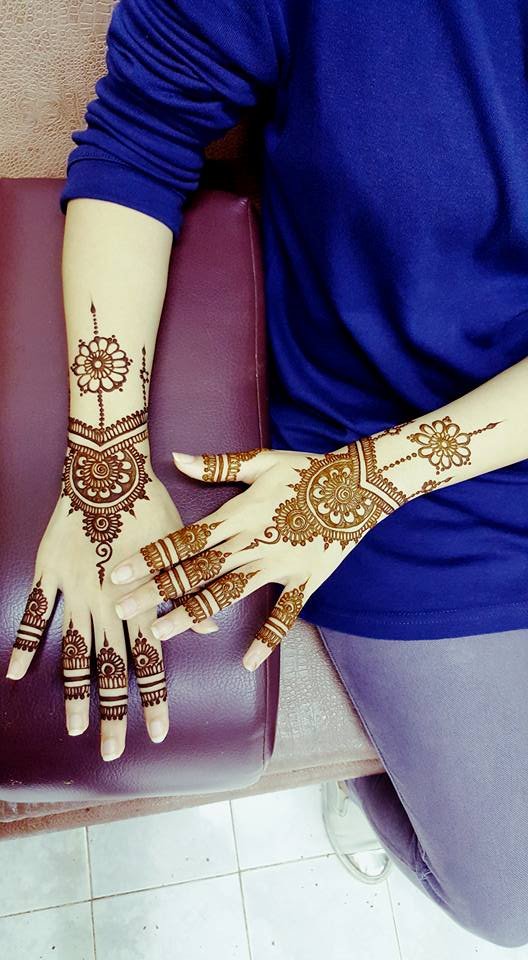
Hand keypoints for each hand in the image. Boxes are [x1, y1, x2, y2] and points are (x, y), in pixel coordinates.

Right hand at [5, 466, 217, 760]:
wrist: (110, 469)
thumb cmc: (151, 506)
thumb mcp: (180, 549)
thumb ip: (188, 594)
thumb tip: (210, 630)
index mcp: (143, 598)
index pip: (151, 661)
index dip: (153, 699)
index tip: (155, 735)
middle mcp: (110, 601)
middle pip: (110, 668)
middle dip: (112, 713)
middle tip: (111, 751)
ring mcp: (76, 588)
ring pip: (73, 650)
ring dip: (73, 691)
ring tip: (72, 727)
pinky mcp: (50, 571)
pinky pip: (33, 612)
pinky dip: (23, 642)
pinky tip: (15, 673)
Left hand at [111, 440, 404, 670]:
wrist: (360, 485)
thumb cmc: (307, 470)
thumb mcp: (261, 461)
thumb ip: (216, 465)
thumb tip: (175, 458)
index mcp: (238, 515)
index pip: (184, 539)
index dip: (149, 556)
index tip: (119, 573)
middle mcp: (252, 544)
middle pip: (195, 572)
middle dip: (156, 592)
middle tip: (122, 610)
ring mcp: (278, 565)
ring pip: (227, 595)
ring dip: (192, 615)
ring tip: (162, 634)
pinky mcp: (305, 580)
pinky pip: (284, 614)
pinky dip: (268, 638)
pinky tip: (248, 661)